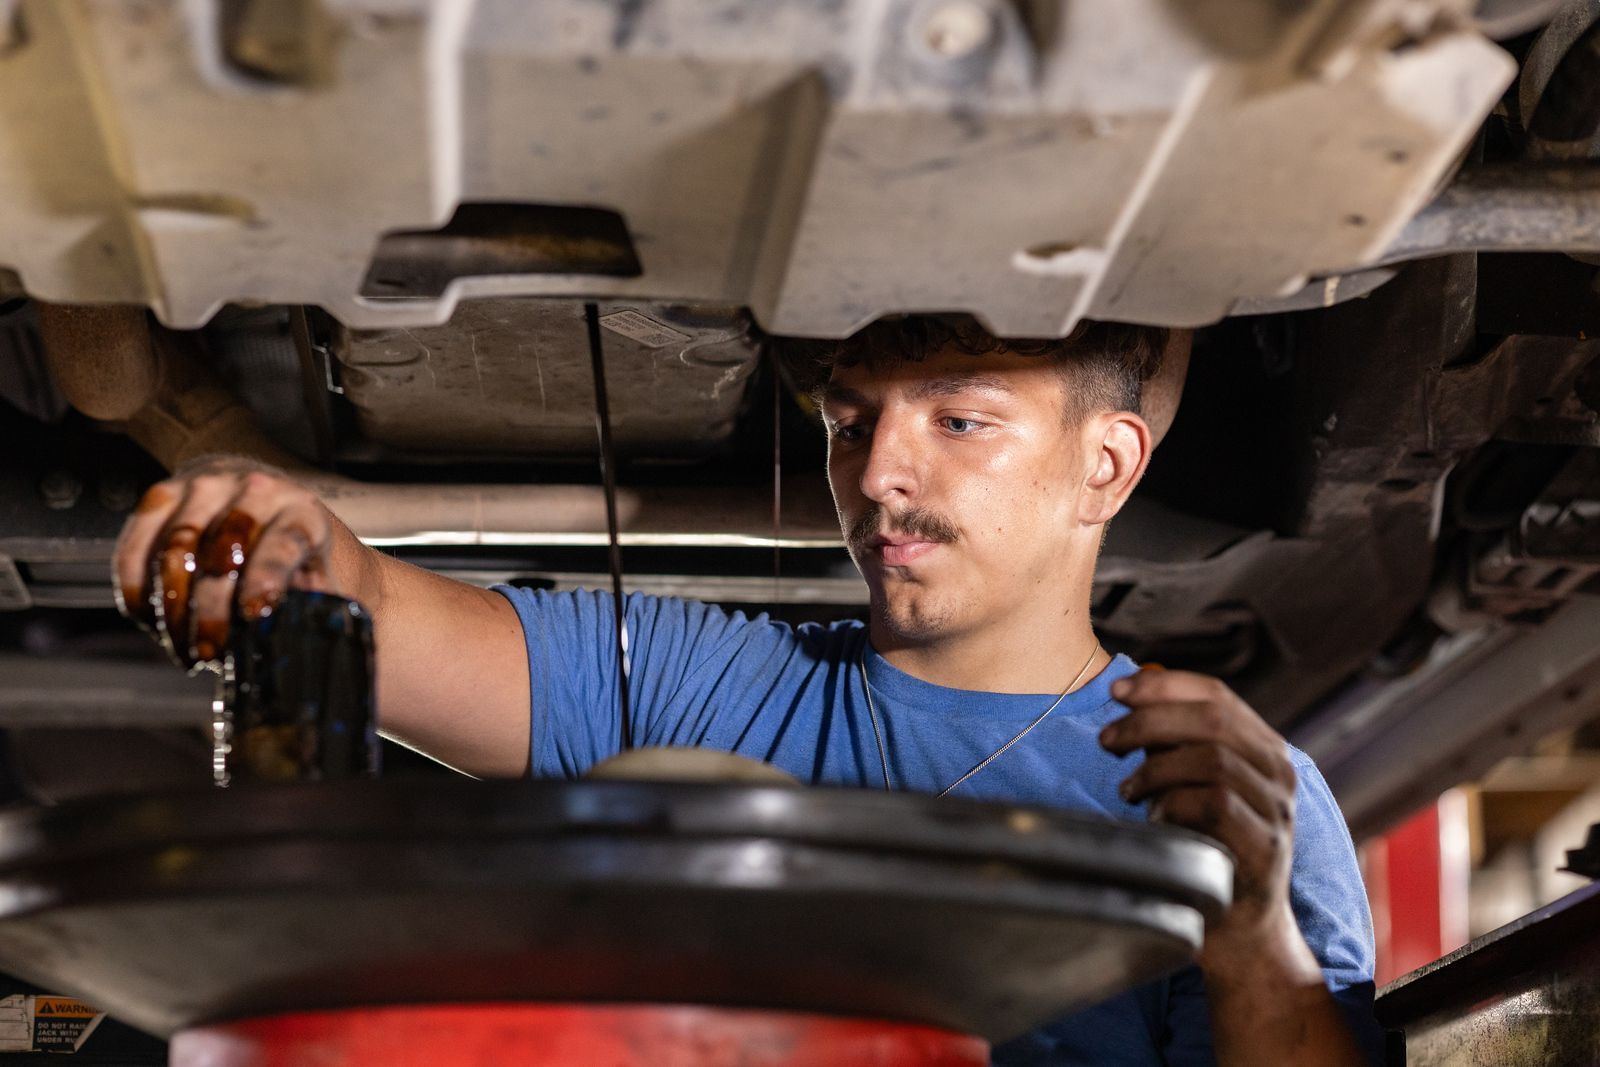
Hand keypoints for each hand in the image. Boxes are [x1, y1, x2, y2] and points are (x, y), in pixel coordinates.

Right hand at [113, 459, 338, 669]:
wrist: (258, 495)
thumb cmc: (289, 547)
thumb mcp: (315, 570)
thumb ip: (315, 602)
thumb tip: (311, 636)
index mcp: (301, 511)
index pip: (283, 543)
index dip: (266, 578)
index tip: (254, 615)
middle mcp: (254, 490)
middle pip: (223, 549)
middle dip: (212, 606)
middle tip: (209, 649)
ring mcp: (203, 488)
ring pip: (174, 549)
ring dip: (172, 607)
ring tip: (184, 647)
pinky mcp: (161, 495)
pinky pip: (136, 548)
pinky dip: (138, 592)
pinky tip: (153, 623)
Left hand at [1100, 668, 1298, 954]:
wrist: (1242, 930)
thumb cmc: (1208, 849)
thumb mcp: (1194, 786)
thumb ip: (1175, 746)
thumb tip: (1131, 699)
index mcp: (1263, 749)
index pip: (1216, 694)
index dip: (1162, 686)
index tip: (1115, 691)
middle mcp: (1279, 773)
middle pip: (1213, 718)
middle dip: (1149, 720)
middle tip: (1108, 741)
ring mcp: (1276, 811)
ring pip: (1213, 759)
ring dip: (1156, 768)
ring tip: (1128, 791)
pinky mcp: (1265, 848)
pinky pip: (1216, 804)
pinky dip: (1174, 804)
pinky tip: (1154, 821)